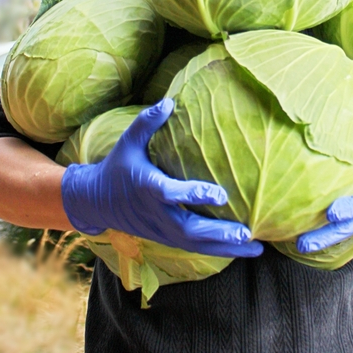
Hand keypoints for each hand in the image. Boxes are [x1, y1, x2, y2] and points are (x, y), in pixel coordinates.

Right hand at [61, 98, 262, 258]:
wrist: (96, 202)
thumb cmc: (117, 166)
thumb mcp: (128, 141)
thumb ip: (147, 122)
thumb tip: (169, 102)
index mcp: (147, 187)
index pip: (172, 194)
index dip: (195, 195)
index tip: (221, 194)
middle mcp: (156, 213)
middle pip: (189, 230)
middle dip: (218, 233)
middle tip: (247, 233)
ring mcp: (161, 230)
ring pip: (195, 245)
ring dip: (225, 248)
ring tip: (257, 248)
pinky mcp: (166, 238)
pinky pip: (194, 248)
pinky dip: (217, 250)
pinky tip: (243, 249)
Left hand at [297, 97, 352, 252]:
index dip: (350, 208)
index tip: (331, 212)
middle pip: (350, 226)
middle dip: (327, 235)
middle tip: (302, 243)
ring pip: (345, 231)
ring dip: (322, 239)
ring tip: (297, 244)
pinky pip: (344, 228)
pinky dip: (327, 233)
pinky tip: (302, 235)